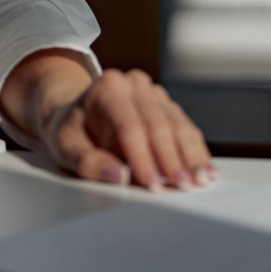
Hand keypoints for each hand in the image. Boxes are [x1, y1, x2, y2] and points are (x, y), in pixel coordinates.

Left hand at [5, 52, 216, 190]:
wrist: (78, 115)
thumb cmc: (72, 131)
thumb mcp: (64, 147)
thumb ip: (86, 162)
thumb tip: (116, 176)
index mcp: (107, 88)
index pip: (129, 124)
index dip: (142, 155)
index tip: (151, 183)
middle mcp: (134, 84)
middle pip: (157, 123)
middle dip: (170, 159)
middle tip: (180, 187)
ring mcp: (154, 93)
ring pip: (178, 124)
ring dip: (190, 156)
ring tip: (199, 182)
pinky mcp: (168, 106)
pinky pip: (187, 128)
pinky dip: (197, 151)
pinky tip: (206, 171)